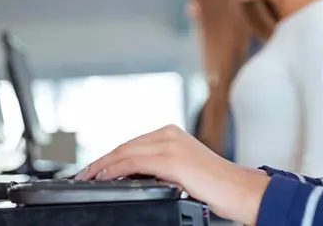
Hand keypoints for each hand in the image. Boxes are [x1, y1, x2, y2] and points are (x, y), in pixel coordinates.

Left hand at [75, 124, 269, 224]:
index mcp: (172, 134)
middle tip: (83, 174)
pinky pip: (135, 163)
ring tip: (87, 177)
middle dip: (102, 160)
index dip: (111, 156)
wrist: (239, 189)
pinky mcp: (172, 160)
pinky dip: (115, 170)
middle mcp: (169, 134)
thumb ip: (160, 167)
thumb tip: (135, 177)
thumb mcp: (183, 170)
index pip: (133, 143)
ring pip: (126, 152)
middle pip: (125, 146)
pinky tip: (104, 178)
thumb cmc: (216, 185)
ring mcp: (170, 145)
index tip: (94, 168)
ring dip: (103, 165)